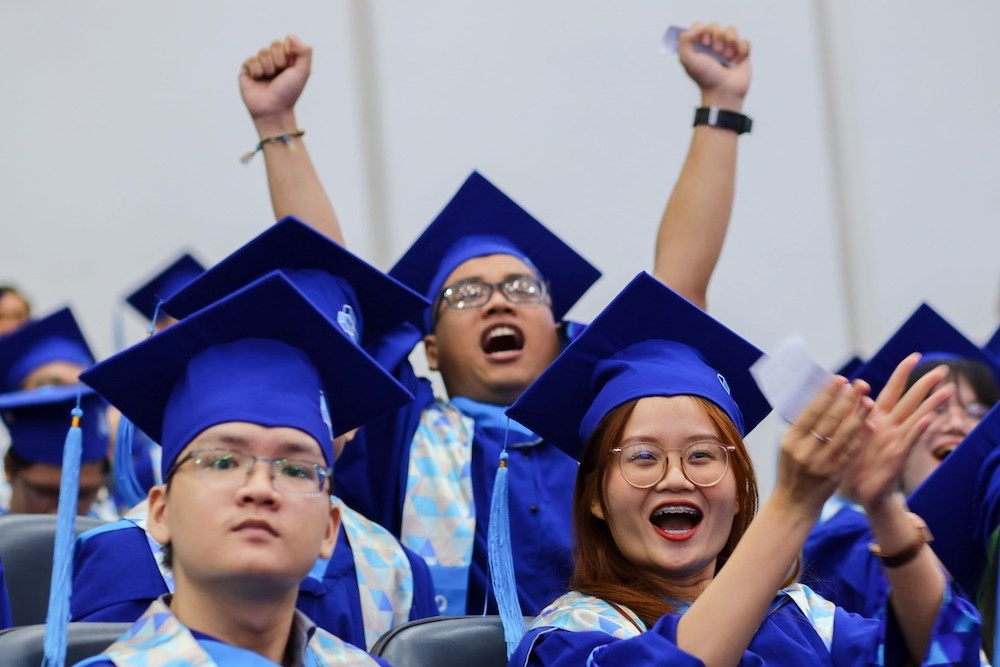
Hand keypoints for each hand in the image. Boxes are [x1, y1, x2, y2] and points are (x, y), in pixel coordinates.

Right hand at [239, 35, 311, 133]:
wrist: (273, 110)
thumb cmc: (289, 93)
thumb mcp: (303, 72)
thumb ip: (305, 52)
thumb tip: (291, 35)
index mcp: (287, 58)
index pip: (287, 41)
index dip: (289, 54)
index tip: (290, 68)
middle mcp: (273, 59)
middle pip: (274, 44)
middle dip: (279, 61)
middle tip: (279, 75)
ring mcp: (260, 63)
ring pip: (263, 51)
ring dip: (269, 68)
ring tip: (269, 79)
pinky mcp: (247, 69)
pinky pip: (251, 59)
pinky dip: (257, 71)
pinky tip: (258, 80)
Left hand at [678, 23, 750, 110]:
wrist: (723, 91)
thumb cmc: (705, 78)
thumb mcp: (687, 59)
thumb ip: (684, 40)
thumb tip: (698, 27)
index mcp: (698, 48)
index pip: (700, 27)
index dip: (702, 30)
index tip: (703, 43)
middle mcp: (712, 47)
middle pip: (716, 27)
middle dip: (717, 36)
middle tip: (716, 51)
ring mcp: (727, 50)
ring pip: (731, 31)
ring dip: (729, 42)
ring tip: (727, 56)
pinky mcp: (742, 55)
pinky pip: (745, 42)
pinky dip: (742, 49)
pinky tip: (737, 60)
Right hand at [773, 377, 871, 516]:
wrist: (794, 504)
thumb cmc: (792, 470)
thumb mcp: (789, 448)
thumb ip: (803, 429)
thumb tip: (822, 400)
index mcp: (790, 441)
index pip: (811, 412)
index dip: (827, 394)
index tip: (840, 379)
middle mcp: (803, 451)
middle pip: (829, 420)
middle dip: (847, 400)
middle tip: (861, 384)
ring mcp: (820, 464)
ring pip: (843, 435)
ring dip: (858, 416)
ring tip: (869, 400)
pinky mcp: (834, 475)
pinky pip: (851, 452)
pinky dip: (861, 437)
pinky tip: (870, 424)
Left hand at [843, 353, 953, 509]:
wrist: (857, 490)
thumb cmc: (851, 461)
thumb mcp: (845, 432)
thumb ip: (849, 412)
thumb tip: (846, 386)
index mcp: (876, 417)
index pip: (892, 390)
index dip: (903, 373)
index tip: (915, 356)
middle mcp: (890, 425)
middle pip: (910, 399)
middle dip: (926, 383)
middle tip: (944, 368)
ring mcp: (896, 439)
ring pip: (916, 416)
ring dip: (932, 403)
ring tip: (949, 389)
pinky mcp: (898, 454)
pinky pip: (910, 438)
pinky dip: (920, 427)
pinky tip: (932, 417)